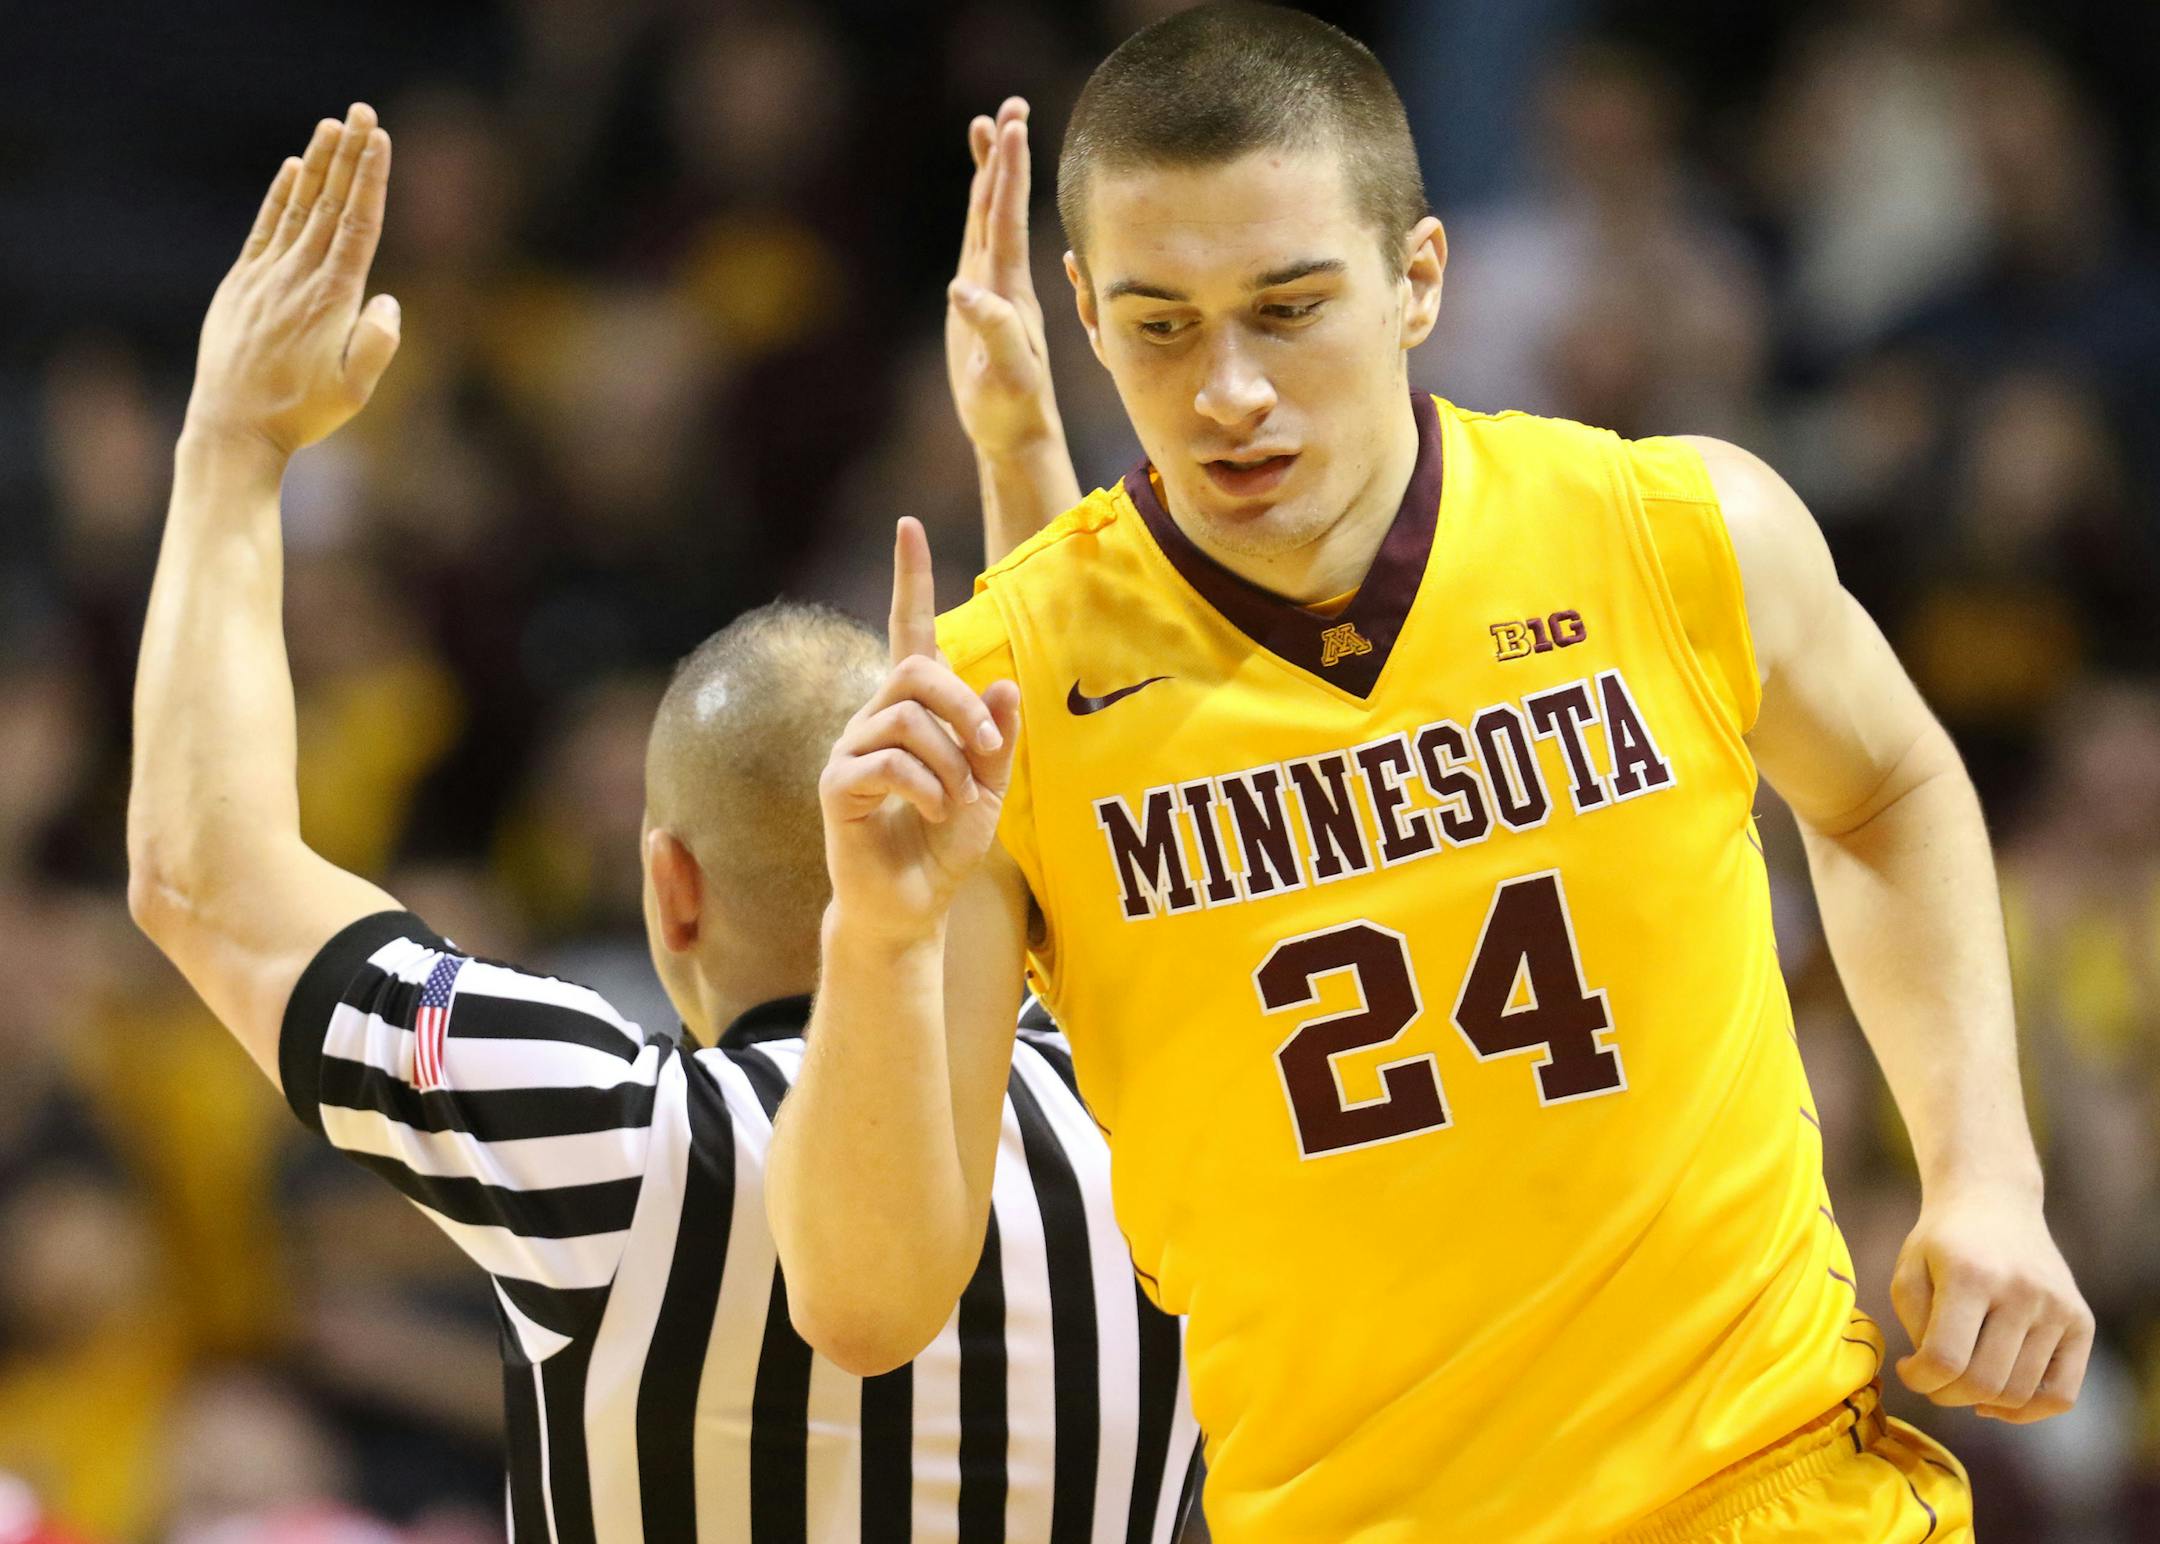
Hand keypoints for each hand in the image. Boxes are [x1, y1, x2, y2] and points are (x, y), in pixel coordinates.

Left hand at [185, 103, 400, 457]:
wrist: (232, 427)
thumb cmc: (302, 413)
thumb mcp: (355, 391)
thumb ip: (378, 343)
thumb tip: (389, 299)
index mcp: (334, 299)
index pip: (358, 225)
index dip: (370, 179)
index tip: (380, 140)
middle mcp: (300, 278)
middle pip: (331, 205)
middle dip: (349, 156)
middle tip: (362, 112)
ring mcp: (267, 277)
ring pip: (299, 208)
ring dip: (318, 164)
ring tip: (332, 125)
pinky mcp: (242, 285)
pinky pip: (265, 230)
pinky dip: (280, 196)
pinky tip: (292, 168)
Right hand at [819, 518, 1021, 941]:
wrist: (911, 905)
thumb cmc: (944, 844)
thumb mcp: (990, 790)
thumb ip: (997, 740)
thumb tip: (1003, 687)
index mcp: (913, 710)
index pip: (910, 631)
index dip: (911, 579)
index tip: (909, 526)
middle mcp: (875, 717)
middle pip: (916, 668)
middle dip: (963, 704)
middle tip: (990, 750)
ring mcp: (851, 748)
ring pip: (907, 717)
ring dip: (950, 759)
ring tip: (959, 800)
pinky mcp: (838, 785)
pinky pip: (890, 761)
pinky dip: (928, 787)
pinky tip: (936, 813)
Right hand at [946, 98, 1062, 460]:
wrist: (1014, 431)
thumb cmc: (1010, 408)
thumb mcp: (1005, 373)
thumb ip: (993, 330)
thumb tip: (962, 290)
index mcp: (1009, 289)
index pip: (1008, 219)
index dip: (1010, 172)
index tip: (1015, 125)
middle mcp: (1004, 279)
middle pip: (1001, 205)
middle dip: (1005, 156)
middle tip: (1011, 106)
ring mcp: (992, 287)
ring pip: (989, 218)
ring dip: (990, 173)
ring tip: (988, 127)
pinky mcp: (980, 301)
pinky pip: (978, 242)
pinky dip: (977, 210)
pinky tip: (977, 194)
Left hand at [1890, 1182, 2094, 1422]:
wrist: (1994, 1201)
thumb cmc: (1943, 1243)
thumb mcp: (1909, 1271)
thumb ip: (1915, 1326)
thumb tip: (1937, 1378)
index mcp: (1970, 1273)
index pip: (1944, 1358)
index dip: (1919, 1379)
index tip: (1909, 1370)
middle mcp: (2022, 1290)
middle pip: (1983, 1382)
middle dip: (1946, 1395)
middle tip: (1932, 1380)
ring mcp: (2057, 1307)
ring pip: (2019, 1393)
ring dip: (1981, 1401)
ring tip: (1961, 1380)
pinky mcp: (2081, 1321)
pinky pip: (2061, 1394)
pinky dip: (2027, 1411)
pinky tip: (1996, 1401)